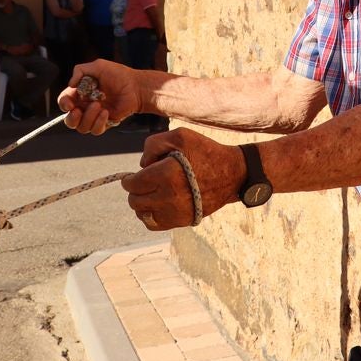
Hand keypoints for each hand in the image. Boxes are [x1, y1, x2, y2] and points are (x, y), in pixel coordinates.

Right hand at [58, 60, 141, 133]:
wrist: (136, 86)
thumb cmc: (118, 75)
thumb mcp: (98, 66)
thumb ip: (80, 70)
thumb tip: (70, 84)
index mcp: (80, 93)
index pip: (65, 101)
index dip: (64, 104)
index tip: (70, 103)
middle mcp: (85, 106)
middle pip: (69, 120)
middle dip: (71, 118)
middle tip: (78, 110)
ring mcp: (94, 116)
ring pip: (82, 127)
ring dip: (88, 117)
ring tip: (99, 105)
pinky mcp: (105, 123)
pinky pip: (96, 130)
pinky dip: (98, 122)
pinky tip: (106, 112)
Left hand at [122, 128, 243, 229]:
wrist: (232, 174)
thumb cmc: (205, 152)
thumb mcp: (180, 136)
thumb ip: (153, 144)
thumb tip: (142, 164)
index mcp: (167, 174)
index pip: (133, 184)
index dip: (128, 180)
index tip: (130, 177)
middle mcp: (169, 196)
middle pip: (135, 200)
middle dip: (134, 190)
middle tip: (142, 183)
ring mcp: (175, 212)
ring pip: (141, 214)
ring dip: (141, 203)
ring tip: (149, 193)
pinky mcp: (182, 221)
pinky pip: (153, 224)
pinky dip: (149, 215)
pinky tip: (156, 205)